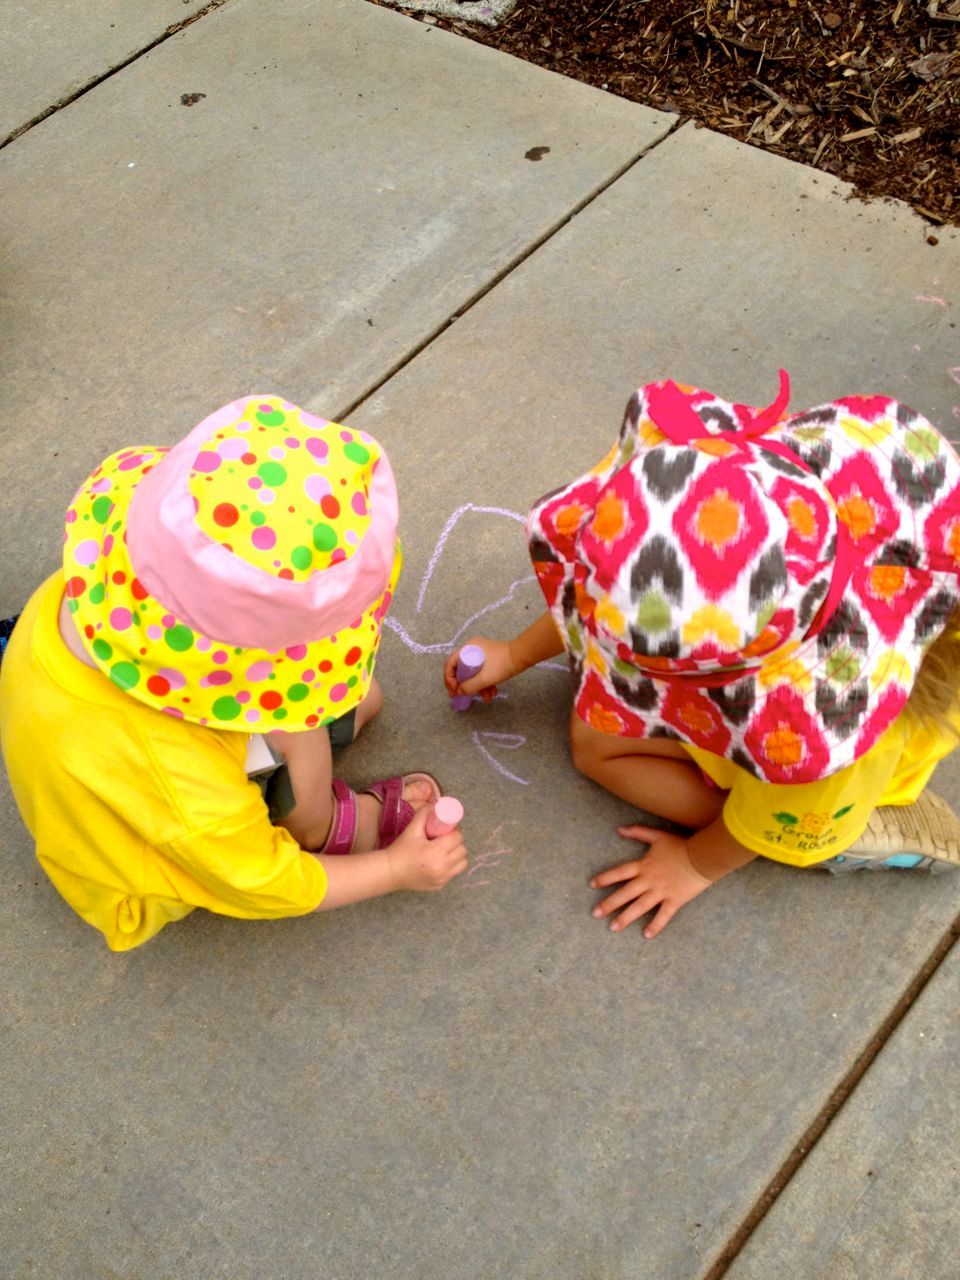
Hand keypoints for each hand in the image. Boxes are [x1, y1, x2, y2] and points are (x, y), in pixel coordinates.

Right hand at [384, 807, 468, 891]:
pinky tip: (440, 862)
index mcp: (436, 852)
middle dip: (456, 842)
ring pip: (462, 862)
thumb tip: (435, 806)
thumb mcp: (412, 829)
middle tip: (445, 839)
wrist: (390, 872)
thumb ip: (424, 815)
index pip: (457, 838)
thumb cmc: (400, 850)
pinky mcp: (440, 885)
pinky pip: (454, 872)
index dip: (454, 832)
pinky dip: (451, 866)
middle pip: (462, 850)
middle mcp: (443, 867)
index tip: (446, 830)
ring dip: (457, 855)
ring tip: (445, 850)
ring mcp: (442, 878)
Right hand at [443, 636, 516, 702]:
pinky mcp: (489, 660)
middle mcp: (471, 649)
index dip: (449, 679)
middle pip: (460, 670)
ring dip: (477, 687)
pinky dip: (485, 683)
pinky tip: (492, 693)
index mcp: (467, 649)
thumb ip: (469, 687)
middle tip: (464, 697)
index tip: (454, 692)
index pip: (450, 664)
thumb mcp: (484, 678)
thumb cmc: (502, 664)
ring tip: (486, 698)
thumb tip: (458, 692)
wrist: (522, 657)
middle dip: (464, 686)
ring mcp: (481, 654)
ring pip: (472, 673)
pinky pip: (481, 672)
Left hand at [590, 825, 712, 939]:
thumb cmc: (680, 846)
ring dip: (625, 917)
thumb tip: (619, 829)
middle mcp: (649, 880)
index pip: (620, 872)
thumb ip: (638, 832)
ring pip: (640, 907)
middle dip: (609, 904)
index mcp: (643, 865)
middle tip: (595, 914)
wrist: (702, 857)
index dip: (605, 878)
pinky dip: (656, 925)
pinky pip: (663, 915)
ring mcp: (661, 892)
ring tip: (613, 927)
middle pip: (625, 893)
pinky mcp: (675, 900)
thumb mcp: (657, 836)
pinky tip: (646, 935)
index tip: (592, 885)